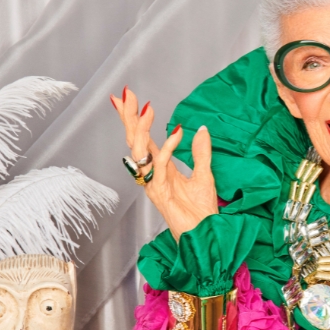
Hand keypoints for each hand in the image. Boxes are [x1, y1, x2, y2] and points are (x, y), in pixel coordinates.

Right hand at [111, 86, 218, 238]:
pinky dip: (168, 147)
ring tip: (145, 109)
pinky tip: (177, 133)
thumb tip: (200, 129)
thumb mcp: (204, 174)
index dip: (135, 119)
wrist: (205, 233)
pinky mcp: (159, 193)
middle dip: (129, 118)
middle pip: (135, 141)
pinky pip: (160, 165)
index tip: (128, 98)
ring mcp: (153, 183)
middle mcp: (153, 174)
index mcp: (160, 168)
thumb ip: (201, 152)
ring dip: (142, 129)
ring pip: (139, 152)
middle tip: (124, 95)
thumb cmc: (201, 210)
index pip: (143, 139)